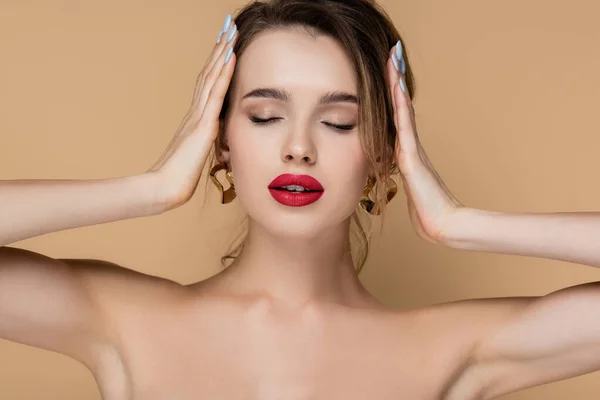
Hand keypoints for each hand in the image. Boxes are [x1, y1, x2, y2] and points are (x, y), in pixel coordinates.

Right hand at [146, 19, 237, 208]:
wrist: (165, 187)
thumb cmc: (179, 177)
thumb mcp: (197, 155)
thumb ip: (206, 143)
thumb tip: (215, 140)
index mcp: (195, 118)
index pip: (207, 84)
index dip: (216, 62)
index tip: (224, 42)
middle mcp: (195, 112)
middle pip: (208, 72)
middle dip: (218, 48)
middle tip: (226, 26)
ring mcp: (198, 116)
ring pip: (211, 77)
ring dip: (221, 53)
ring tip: (229, 31)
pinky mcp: (203, 126)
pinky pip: (215, 94)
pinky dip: (224, 74)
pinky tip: (231, 57)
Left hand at [385, 43, 463, 243]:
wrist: (442, 224)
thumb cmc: (427, 212)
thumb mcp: (411, 189)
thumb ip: (405, 178)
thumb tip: (398, 175)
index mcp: (406, 152)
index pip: (397, 116)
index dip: (393, 94)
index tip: (389, 72)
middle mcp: (409, 145)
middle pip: (400, 105)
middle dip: (395, 78)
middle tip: (393, 52)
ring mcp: (410, 149)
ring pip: (401, 109)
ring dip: (396, 83)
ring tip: (393, 58)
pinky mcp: (410, 157)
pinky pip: (402, 125)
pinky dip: (398, 105)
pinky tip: (394, 87)